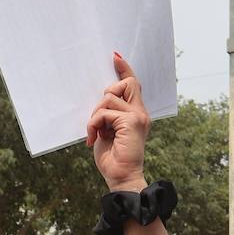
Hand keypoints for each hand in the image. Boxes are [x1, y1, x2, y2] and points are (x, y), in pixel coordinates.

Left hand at [86, 52, 149, 192]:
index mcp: (136, 114)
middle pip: (124, 84)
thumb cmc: (113, 158)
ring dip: (95, 116)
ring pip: (108, 98)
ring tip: (94, 133)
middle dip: (105, 95)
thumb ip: (108, 115)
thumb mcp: (108, 131)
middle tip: (97, 119)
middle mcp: (140, 113)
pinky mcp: (131, 122)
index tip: (115, 56)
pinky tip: (93, 139)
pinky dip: (94, 124)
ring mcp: (137, 116)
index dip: (124, 69)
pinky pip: (104, 112)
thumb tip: (100, 101)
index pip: (133, 85)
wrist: (121, 177)